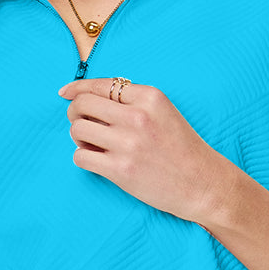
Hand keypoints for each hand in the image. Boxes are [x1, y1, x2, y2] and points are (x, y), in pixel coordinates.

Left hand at [56, 77, 228, 222]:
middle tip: (83, 124)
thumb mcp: (163, 112)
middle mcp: (137, 116)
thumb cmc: (183, 149)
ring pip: (77, 129)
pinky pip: (80, 156)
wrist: (204, 184)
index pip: (100, 85)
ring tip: (94, 145)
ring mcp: (128, 143)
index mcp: (148, 97)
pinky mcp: (120, 170)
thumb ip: (132, 102)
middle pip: (82, 104)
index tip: (65, 92)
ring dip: (79, 137)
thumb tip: (87, 97)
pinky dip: (83, 157)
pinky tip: (97, 161)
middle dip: (75, 113)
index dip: (76, 88)